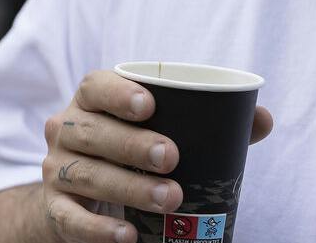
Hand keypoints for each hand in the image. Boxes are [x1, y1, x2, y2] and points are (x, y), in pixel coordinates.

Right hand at [36, 70, 273, 242]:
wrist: (76, 201)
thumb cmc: (127, 157)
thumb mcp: (156, 134)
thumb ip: (208, 126)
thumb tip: (262, 119)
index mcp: (90, 103)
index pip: (94, 86)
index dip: (118, 92)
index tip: (150, 105)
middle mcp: (65, 131)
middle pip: (90, 131)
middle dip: (131, 144)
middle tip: (172, 157)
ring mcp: (55, 170)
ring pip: (84, 174)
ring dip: (127, 188)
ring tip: (170, 198)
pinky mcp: (54, 208)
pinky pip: (69, 218)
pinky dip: (98, 230)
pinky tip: (127, 235)